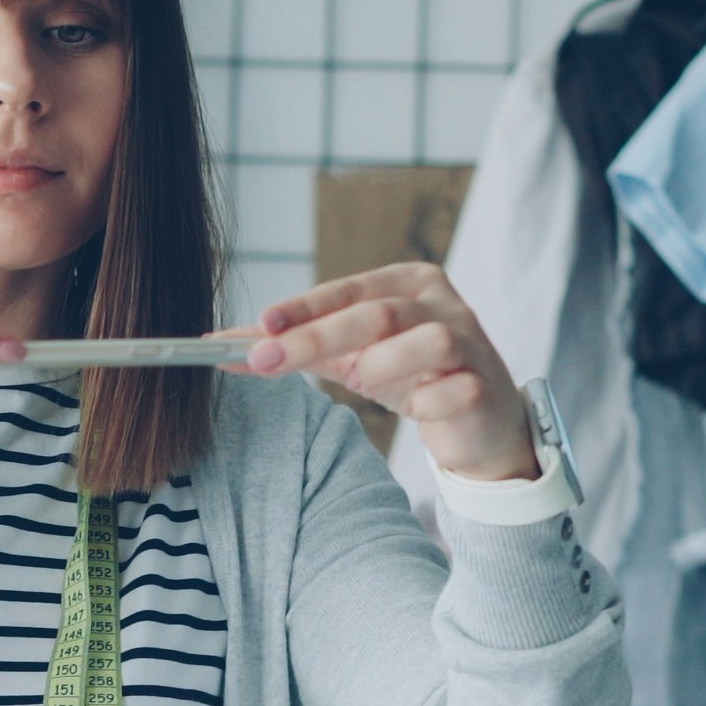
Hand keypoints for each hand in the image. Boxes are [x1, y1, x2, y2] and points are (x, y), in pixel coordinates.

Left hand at [225, 264, 538, 481]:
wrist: (477, 422)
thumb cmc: (406, 377)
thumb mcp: (346, 357)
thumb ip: (291, 348)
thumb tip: (219, 347)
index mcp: (407, 283)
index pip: (348, 289)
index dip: (305, 306)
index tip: (262, 323)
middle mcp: (442, 302)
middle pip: (378, 312)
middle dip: (318, 336)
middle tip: (268, 360)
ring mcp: (470, 342)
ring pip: (427, 340)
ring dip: (383, 363)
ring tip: (358, 380)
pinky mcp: (485, 385)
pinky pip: (454, 391)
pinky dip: (428, 402)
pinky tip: (419, 411)